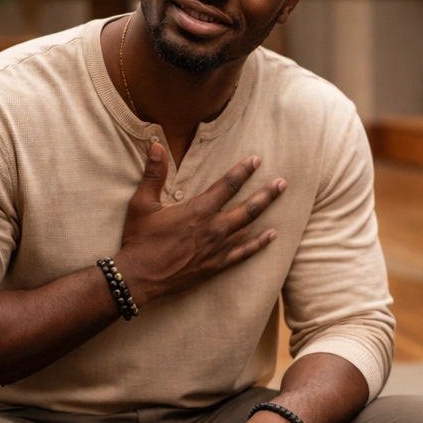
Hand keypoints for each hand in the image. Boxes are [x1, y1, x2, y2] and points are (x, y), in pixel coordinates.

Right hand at [114, 145, 284, 305]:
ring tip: (278, 199)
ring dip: (266, 211)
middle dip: (267, 192)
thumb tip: (156, 145)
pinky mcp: (217, 265)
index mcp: (199, 209)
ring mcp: (218, 247)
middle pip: (249, 206)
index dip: (243, 171)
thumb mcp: (143, 203)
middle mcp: (214, 227)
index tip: (256, 160)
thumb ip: (154, 173)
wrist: (139, 276)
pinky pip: (244, 253)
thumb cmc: (140, 239)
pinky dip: (260, 243)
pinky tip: (271, 235)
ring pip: (249, 226)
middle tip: (282, 182)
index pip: (228, 185)